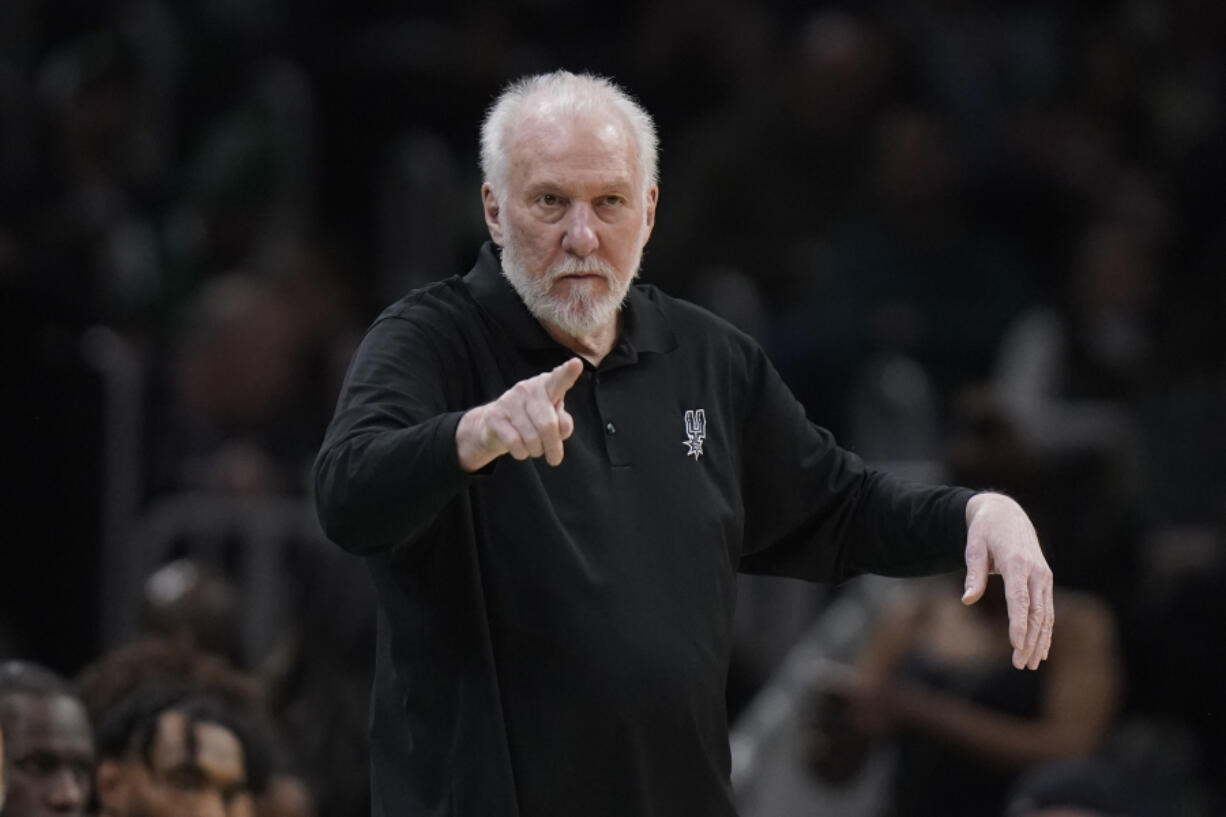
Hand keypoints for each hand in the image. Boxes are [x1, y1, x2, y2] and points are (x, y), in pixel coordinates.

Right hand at [456, 358, 583, 471]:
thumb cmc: (532, 420)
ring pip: (532, 438)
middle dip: (553, 447)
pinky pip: (515, 443)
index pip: (559, 380)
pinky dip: (522, 453)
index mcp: (547, 386)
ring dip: (536, 451)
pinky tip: (521, 450)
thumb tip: (562, 427)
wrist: (494, 426)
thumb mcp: (553, 420)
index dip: (568, 373)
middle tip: (555, 459)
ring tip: (534, 448)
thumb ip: (563, 423)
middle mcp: (528, 389)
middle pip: (548, 425)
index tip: (577, 364)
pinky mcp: (495, 416)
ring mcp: (509, 401)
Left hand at [962, 492, 1053, 669]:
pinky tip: (1042, 650)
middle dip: (1029, 640)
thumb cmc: (985, 531)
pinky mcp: (1045, 580)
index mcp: (1016, 563)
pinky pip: (1047, 610)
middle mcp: (1035, 571)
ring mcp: (1044, 576)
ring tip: (1030, 664)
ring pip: (1045, 614)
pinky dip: (1046, 631)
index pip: (1019, 599)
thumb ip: (973, 574)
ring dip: (1039, 641)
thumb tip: (967, 599)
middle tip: (1019, 665)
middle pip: (1036, 612)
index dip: (1019, 623)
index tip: (1016, 645)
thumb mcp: (973, 547)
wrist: (1007, 514)